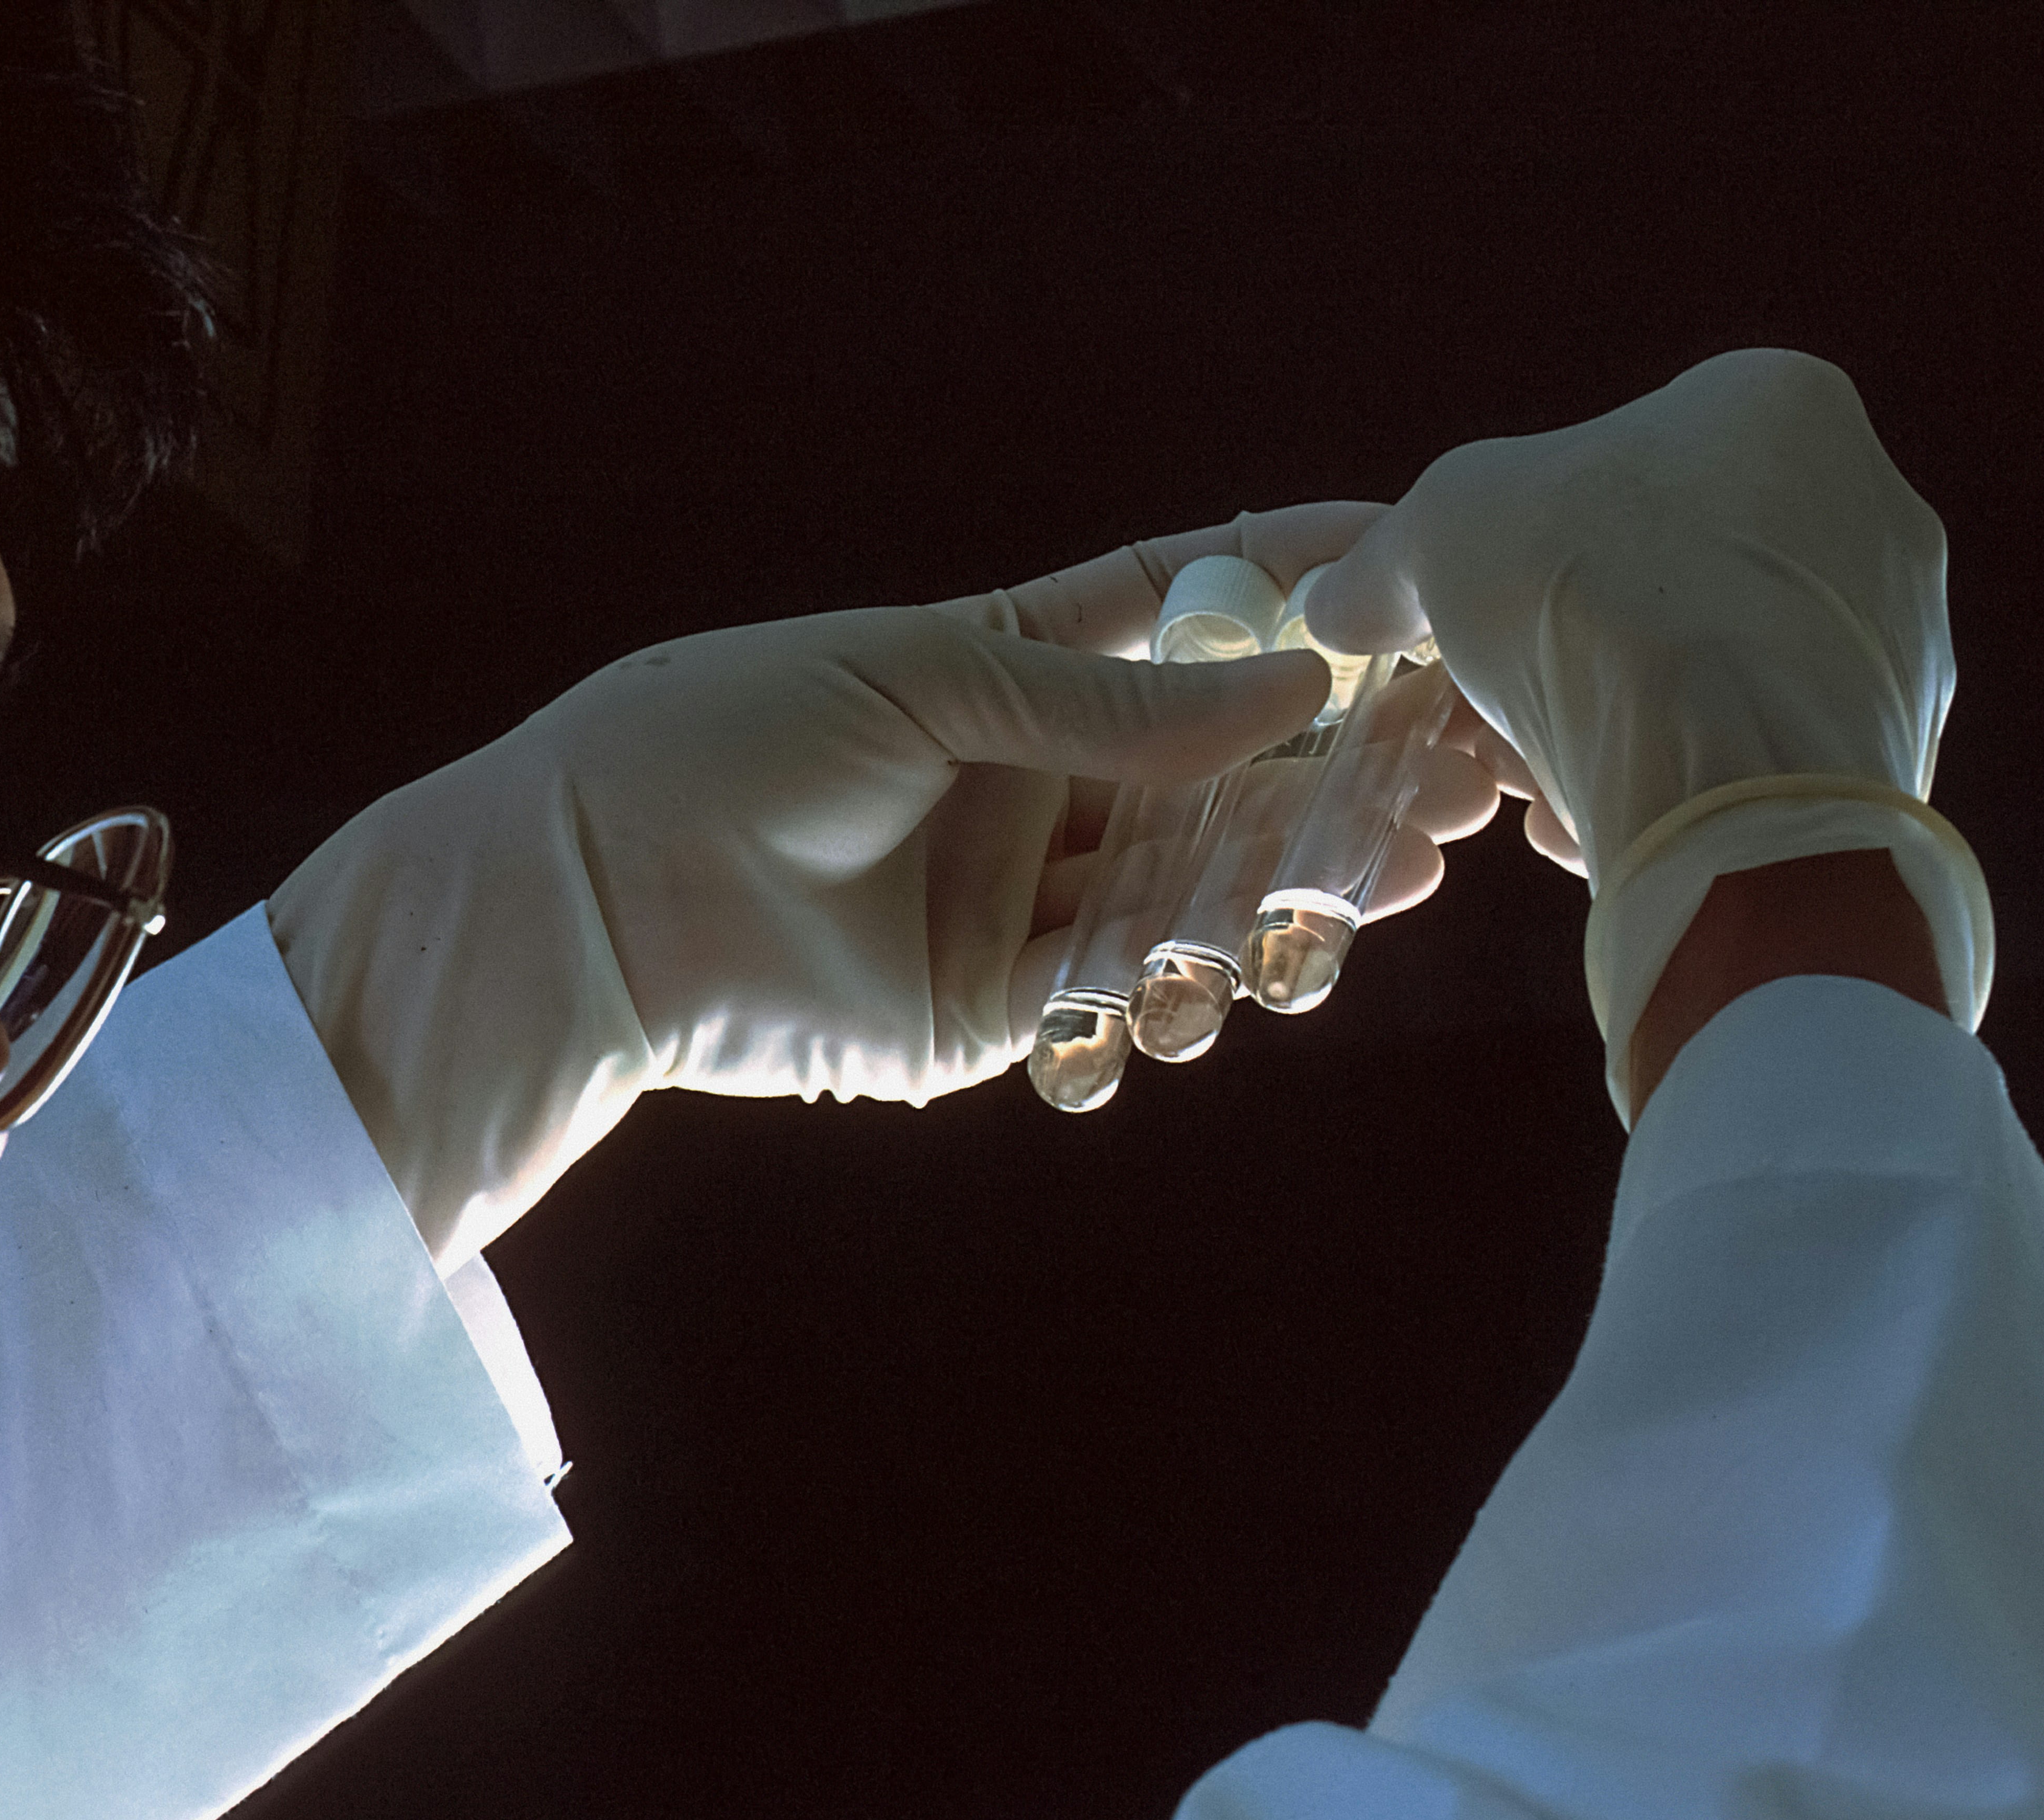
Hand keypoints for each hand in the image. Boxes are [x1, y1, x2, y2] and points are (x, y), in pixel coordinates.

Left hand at [269, 504, 1497, 1274]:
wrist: (595, 889)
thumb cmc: (725, 737)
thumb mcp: (924, 681)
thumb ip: (1106, 704)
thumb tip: (1293, 688)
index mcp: (1006, 670)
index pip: (1178, 616)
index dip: (1289, 598)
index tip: (1408, 577)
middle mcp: (1026, 788)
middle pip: (1212, 781)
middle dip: (1327, 781)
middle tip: (1448, 785)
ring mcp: (1009, 905)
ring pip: (1181, 899)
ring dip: (1280, 895)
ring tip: (1382, 884)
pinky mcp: (980, 1017)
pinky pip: (1104, 1009)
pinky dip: (1171, 1000)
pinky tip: (1237, 983)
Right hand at [1300, 348, 1991, 1120]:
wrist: (1737, 767)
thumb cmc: (1593, 593)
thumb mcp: (1443, 531)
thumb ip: (1386, 559)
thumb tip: (1336, 602)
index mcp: (1779, 406)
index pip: (1626, 465)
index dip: (1522, 547)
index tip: (1467, 620)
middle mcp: (1866, 504)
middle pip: (1664, 581)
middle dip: (1566, 652)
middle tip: (1491, 713)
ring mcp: (1899, 637)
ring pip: (1706, 679)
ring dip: (1609, 726)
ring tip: (1537, 783)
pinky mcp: (1891, 751)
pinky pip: (1751, 764)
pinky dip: (1673, 789)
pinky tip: (1605, 824)